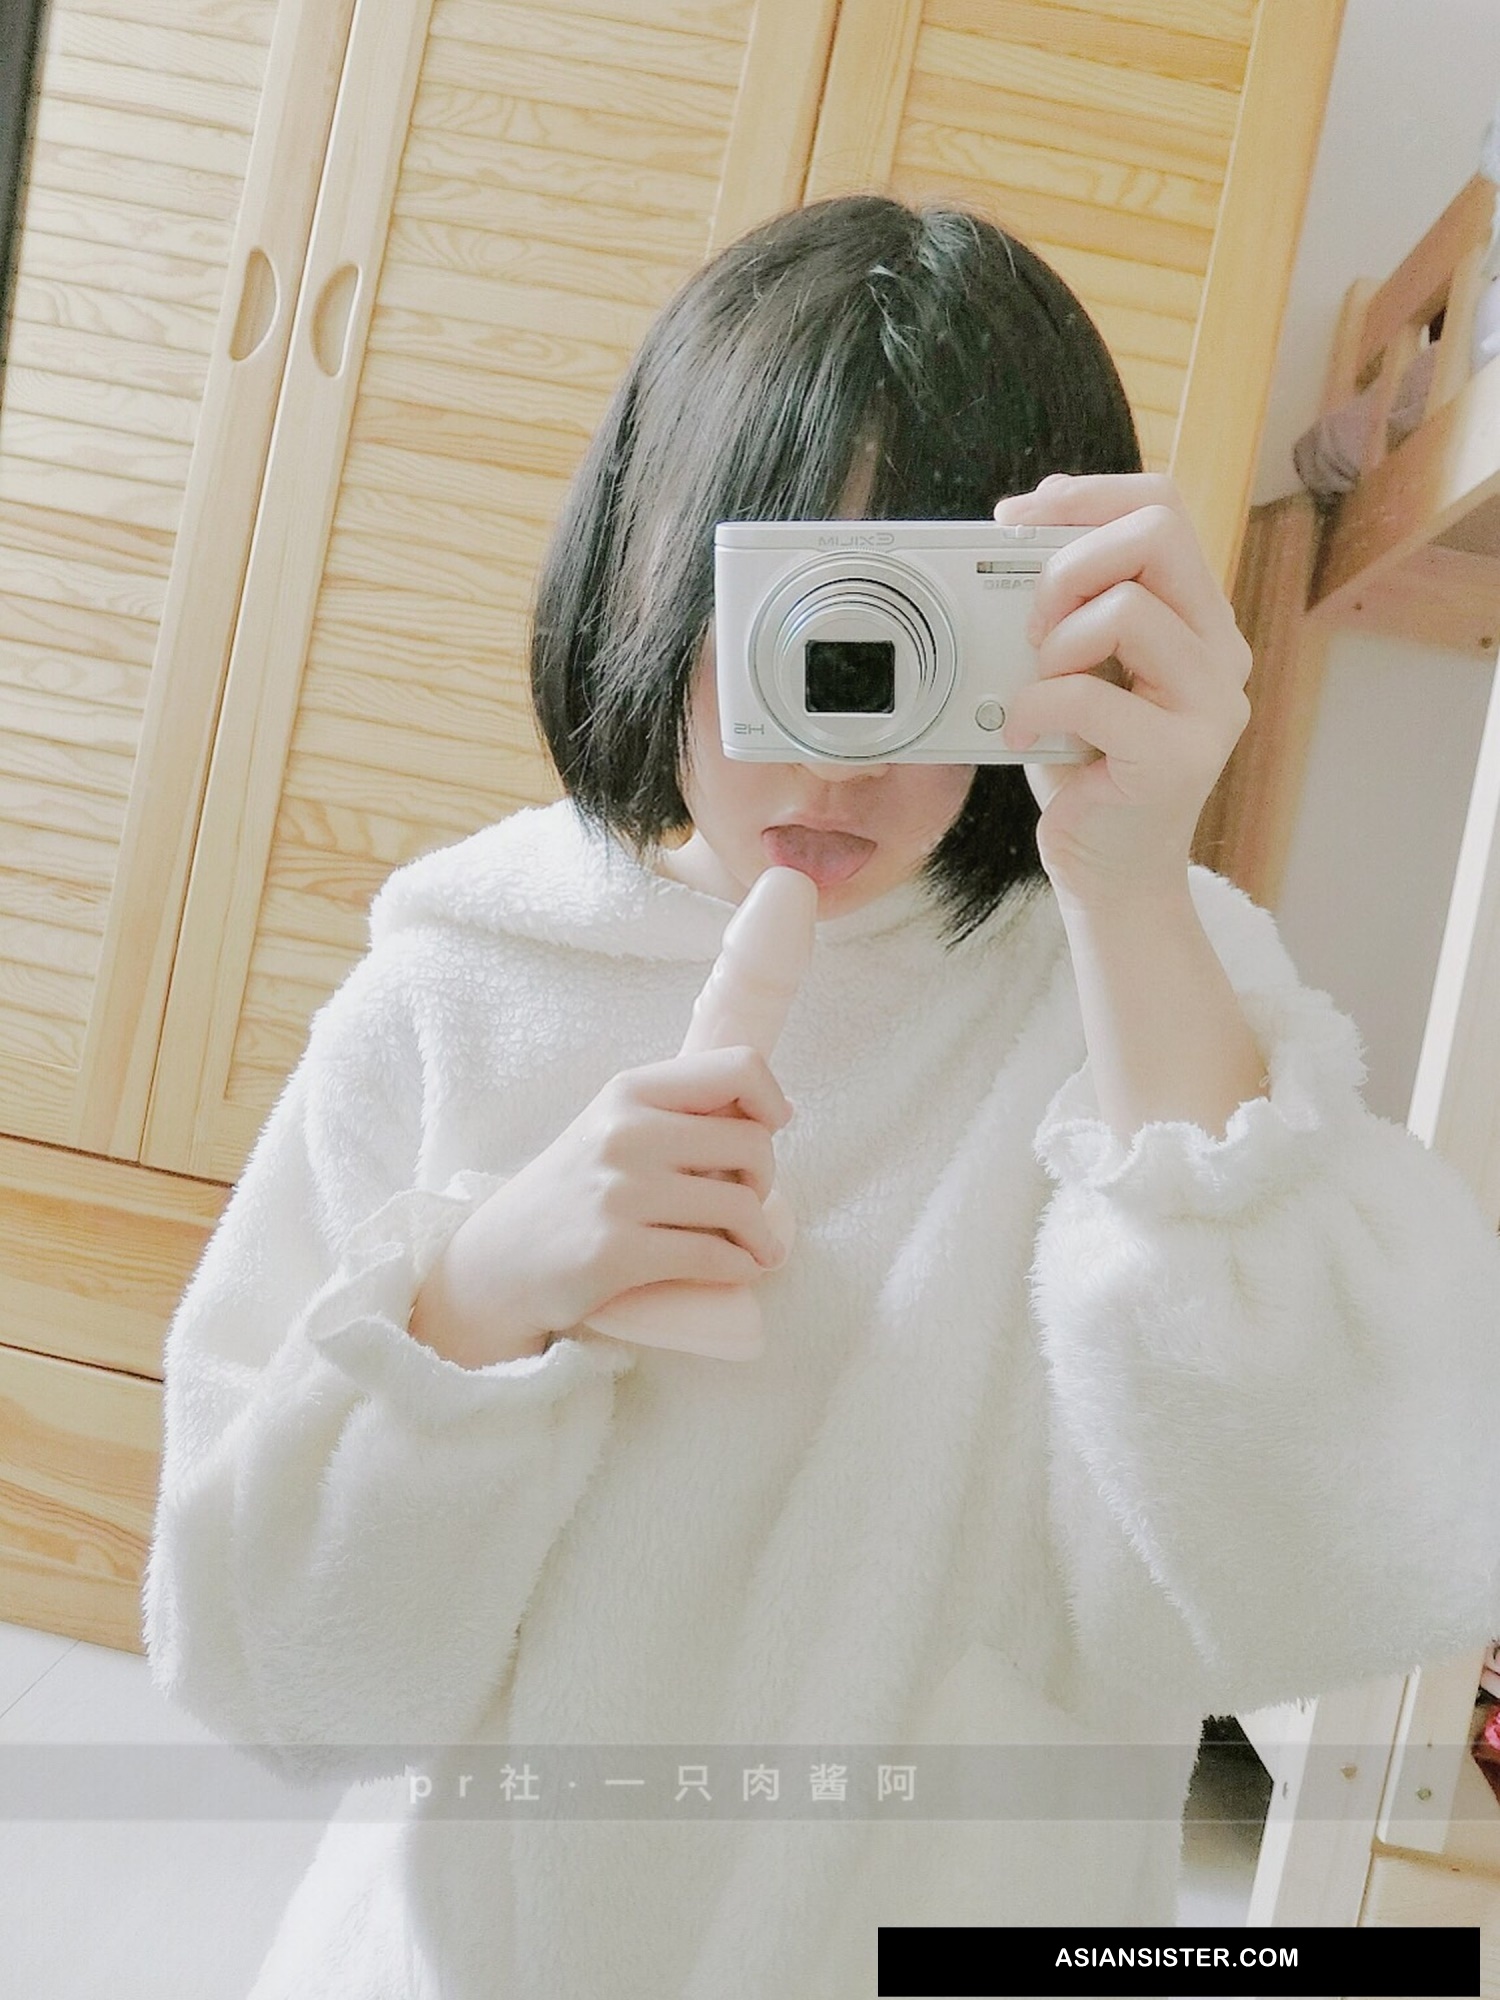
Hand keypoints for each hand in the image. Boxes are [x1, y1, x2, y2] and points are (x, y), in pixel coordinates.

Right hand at [413, 1047, 793, 1365]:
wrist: (497, 1263)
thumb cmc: (571, 1194)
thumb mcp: (612, 1128)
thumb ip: (677, 1113)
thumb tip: (777, 1111)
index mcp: (630, 1092)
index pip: (738, 1067)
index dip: (771, 1100)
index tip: (770, 1129)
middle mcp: (625, 1132)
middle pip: (752, 1142)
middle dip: (765, 1179)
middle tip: (747, 1202)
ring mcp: (619, 1193)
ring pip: (741, 1205)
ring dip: (760, 1235)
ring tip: (752, 1246)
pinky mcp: (616, 1253)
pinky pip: (714, 1256)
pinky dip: (741, 1267)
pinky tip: (739, 1269)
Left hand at [991, 472, 1251, 913]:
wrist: (1111, 873)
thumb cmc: (1088, 768)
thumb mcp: (1077, 666)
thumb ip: (1072, 600)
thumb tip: (1028, 520)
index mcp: (1198, 618)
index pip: (1161, 507)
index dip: (1084, 497)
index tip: (1020, 519)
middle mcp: (1220, 652)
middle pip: (1156, 534)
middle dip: (1070, 565)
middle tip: (1033, 623)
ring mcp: (1210, 705)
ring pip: (1127, 608)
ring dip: (1056, 643)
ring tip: (1038, 688)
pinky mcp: (1177, 757)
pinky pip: (1090, 694)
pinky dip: (1036, 707)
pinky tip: (1023, 733)